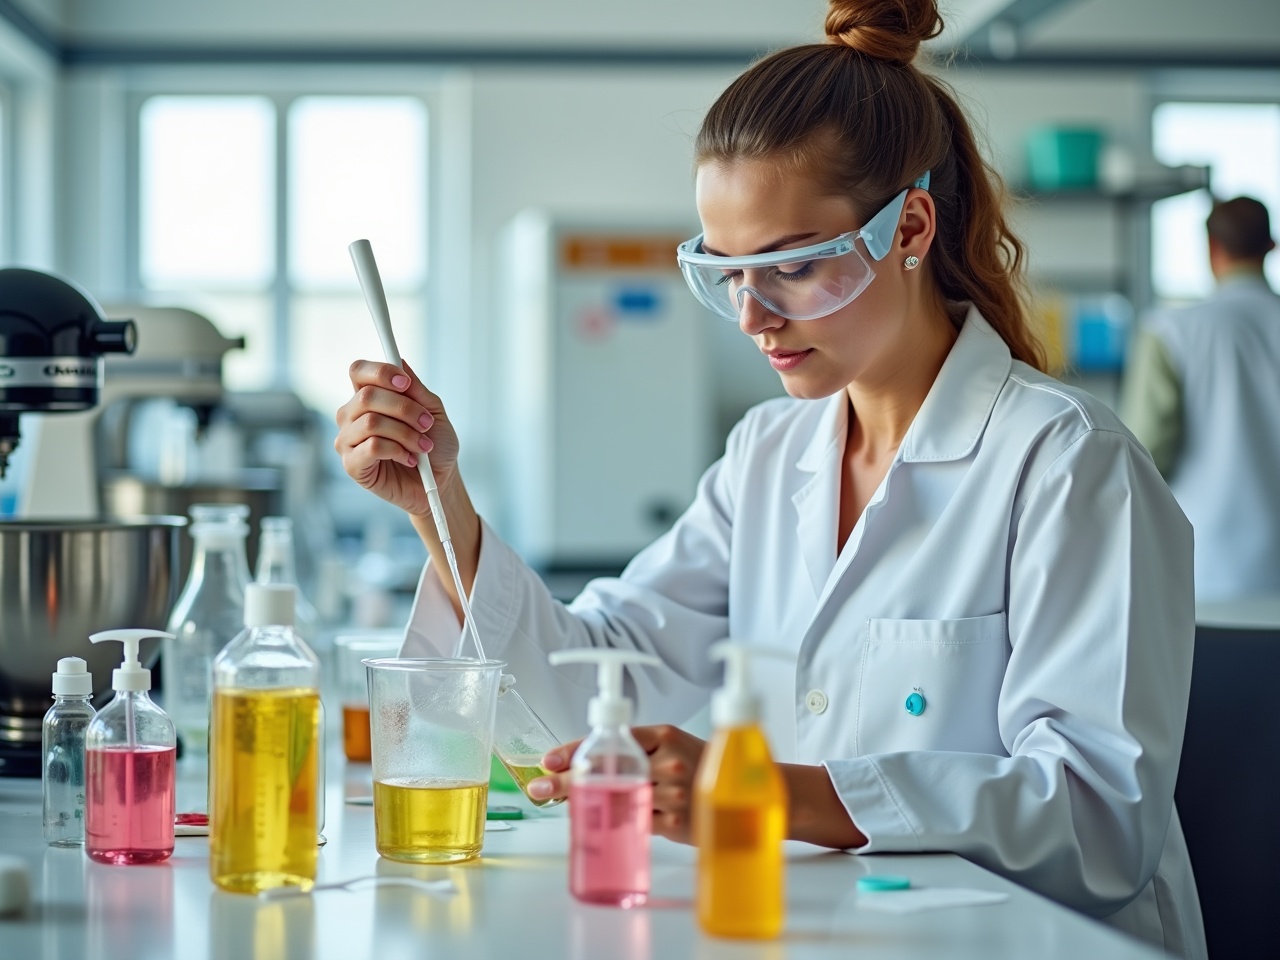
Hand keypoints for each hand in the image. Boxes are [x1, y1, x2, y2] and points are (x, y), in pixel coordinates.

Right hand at [335, 360, 459, 515]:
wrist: (441, 481)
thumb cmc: (435, 446)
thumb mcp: (433, 412)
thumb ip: (416, 389)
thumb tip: (401, 362)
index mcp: (368, 397)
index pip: (359, 371)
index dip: (380, 372)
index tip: (405, 383)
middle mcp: (352, 416)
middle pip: (366, 395)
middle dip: (404, 408)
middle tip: (426, 423)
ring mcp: (348, 440)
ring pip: (371, 422)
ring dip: (406, 433)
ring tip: (423, 446)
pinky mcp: (352, 465)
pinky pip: (372, 447)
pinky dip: (398, 451)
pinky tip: (410, 459)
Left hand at [530, 725, 706, 843]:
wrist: (743, 794)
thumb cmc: (700, 768)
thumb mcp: (669, 747)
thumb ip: (634, 752)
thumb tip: (584, 766)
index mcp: (664, 735)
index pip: (611, 739)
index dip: (575, 749)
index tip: (550, 760)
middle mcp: (669, 761)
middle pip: (607, 770)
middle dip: (567, 780)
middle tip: (540, 787)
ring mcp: (673, 792)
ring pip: (617, 798)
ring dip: (586, 803)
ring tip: (563, 804)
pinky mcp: (675, 822)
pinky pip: (633, 821)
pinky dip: (613, 821)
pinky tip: (598, 821)